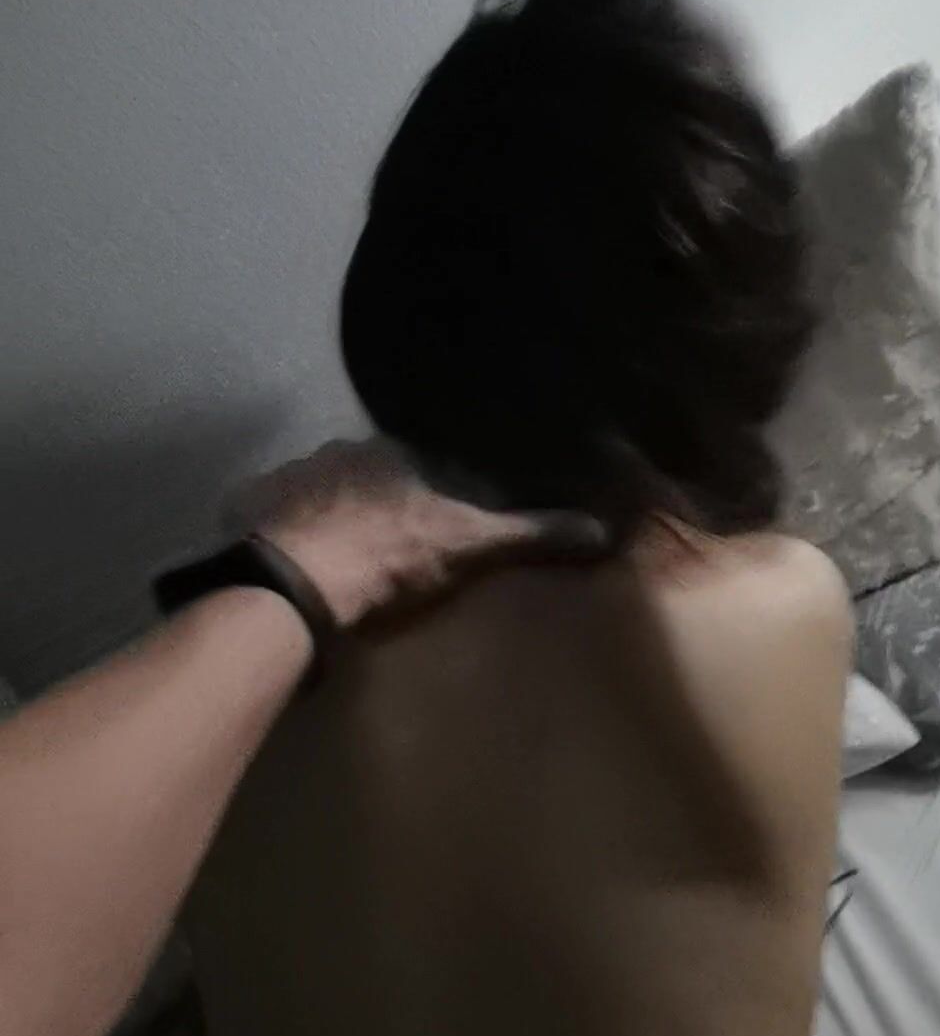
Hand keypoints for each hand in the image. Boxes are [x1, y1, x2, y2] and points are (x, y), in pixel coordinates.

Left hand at [231, 438, 608, 629]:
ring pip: (310, 494)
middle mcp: (332, 450)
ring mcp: (283, 477)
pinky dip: (275, 535)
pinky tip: (286, 565)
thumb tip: (600, 529)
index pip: (413, 464)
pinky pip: (265, 517)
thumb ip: (531, 535)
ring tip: (331, 563)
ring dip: (320, 518)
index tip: (426, 527)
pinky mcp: (243, 508)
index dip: (422, 495)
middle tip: (380, 550)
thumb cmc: (391, 557)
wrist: (298, 584)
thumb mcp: (471, 547)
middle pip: (358, 477)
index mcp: (387, 452)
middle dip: (368, 504)